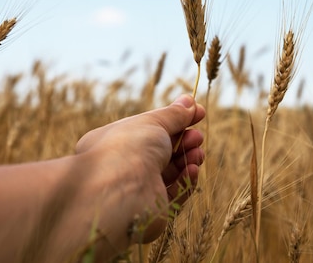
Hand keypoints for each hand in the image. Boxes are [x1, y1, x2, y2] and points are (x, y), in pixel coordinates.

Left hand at [74, 95, 204, 243]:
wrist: (119, 193)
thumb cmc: (128, 149)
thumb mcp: (153, 122)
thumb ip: (174, 114)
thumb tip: (190, 102)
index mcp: (115, 142)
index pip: (148, 130)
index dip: (173, 121)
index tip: (197, 113)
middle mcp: (123, 166)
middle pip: (161, 151)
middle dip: (183, 142)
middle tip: (198, 137)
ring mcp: (136, 190)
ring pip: (169, 173)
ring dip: (187, 160)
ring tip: (197, 153)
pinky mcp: (150, 211)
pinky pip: (173, 194)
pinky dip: (185, 181)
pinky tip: (192, 170)